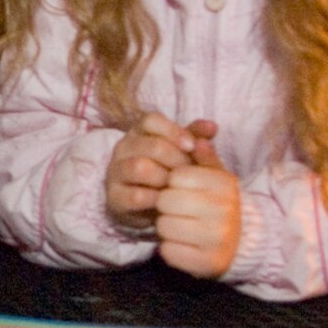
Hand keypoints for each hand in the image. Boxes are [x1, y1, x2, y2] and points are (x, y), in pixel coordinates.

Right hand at [106, 112, 201, 230]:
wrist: (153, 207)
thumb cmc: (170, 172)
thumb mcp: (184, 152)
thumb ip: (196, 137)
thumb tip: (212, 126)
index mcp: (139, 132)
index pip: (151, 120)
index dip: (173, 131)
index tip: (192, 146)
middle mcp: (123, 148)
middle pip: (148, 145)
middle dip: (174, 158)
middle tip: (190, 171)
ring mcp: (115, 172)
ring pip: (139, 167)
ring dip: (164, 177)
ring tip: (178, 186)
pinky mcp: (114, 197)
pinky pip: (135, 196)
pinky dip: (155, 199)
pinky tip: (167, 201)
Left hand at [155, 126, 240, 278]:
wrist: (243, 242)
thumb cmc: (221, 203)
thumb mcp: (217, 177)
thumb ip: (204, 158)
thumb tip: (198, 139)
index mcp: (225, 185)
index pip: (176, 176)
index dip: (172, 182)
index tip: (181, 189)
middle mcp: (224, 212)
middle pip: (166, 201)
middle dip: (165, 204)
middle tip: (176, 209)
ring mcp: (217, 240)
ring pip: (163, 226)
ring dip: (165, 226)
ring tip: (179, 225)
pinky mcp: (207, 263)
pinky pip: (168, 252)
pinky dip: (169, 247)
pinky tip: (182, 243)